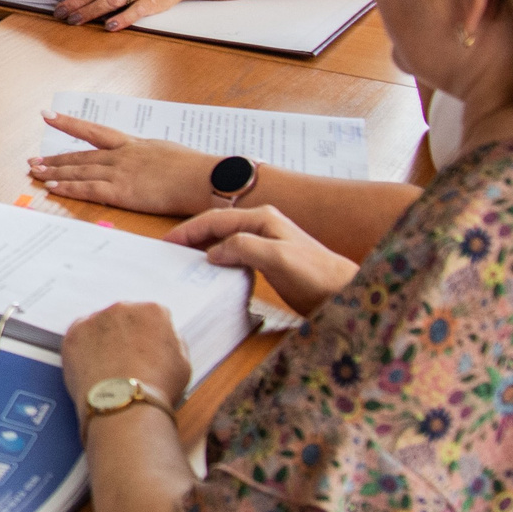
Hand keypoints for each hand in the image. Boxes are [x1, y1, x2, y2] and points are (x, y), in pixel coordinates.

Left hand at [28, 114, 217, 214]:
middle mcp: (123, 155)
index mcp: (135, 145)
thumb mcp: (171, 155)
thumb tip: (153, 166)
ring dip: (55, 172)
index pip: (95, 132)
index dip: (70, 124)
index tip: (49, 117)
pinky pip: (88, 189)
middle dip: (55, 158)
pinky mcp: (123, 191)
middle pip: (81, 155)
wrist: (207, 178)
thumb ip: (155, 159)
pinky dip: (68, 188)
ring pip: (79, 170)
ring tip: (36, 172)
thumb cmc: (198, 170)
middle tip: (34, 159)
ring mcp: (121, 172)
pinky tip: (52, 188)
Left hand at [59, 302, 191, 429]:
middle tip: (125, 362)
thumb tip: (161, 339)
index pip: (151, 317)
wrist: (125, 403)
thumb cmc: (157, 388)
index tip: (145, 353)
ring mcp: (96, 318)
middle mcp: (123, 307)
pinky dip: (83, 350)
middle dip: (124, 336)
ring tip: (108, 369)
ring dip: (103, 341)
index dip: (148, 338)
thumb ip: (171, 341)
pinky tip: (92, 368)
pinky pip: (79, 337)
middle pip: (123, 318)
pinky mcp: (75, 332)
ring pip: (100, 326)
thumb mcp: (182, 362)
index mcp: (153, 311)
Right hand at [166, 206, 357, 315]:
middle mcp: (263, 225)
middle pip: (218, 226)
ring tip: (183, 260)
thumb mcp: (276, 259)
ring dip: (204, 247)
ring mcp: (267, 241)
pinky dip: (218, 259)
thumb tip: (213, 252)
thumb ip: (243, 248)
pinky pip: (235, 253)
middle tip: (169, 251)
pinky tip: (212, 270)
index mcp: (262, 219)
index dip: (189, 230)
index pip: (215, 219)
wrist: (345, 293)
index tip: (167, 243)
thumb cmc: (315, 275)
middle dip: (192, 236)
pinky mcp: (270, 259)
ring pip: (225, 239)